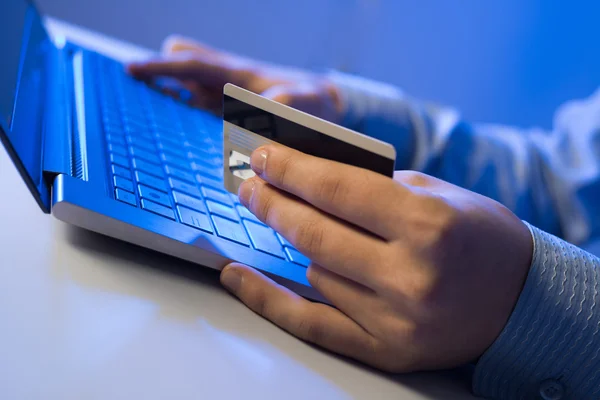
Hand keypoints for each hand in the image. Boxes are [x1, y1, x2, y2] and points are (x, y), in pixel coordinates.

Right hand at [128, 35, 341, 120]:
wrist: (324, 107)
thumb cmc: (315, 102)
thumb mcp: (308, 102)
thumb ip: (288, 104)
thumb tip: (262, 111)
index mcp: (239, 74)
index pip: (194, 64)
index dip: (163, 67)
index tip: (131, 68)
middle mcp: (227, 81)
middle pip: (184, 64)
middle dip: (161, 71)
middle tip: (135, 88)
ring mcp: (225, 95)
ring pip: (187, 84)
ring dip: (169, 92)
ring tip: (148, 109)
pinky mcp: (227, 111)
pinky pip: (197, 105)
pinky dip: (183, 110)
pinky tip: (178, 129)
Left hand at [219, 145, 532, 371]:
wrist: (523, 300)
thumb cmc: (480, 236)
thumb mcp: (434, 195)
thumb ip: (372, 188)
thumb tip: (306, 178)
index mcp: (427, 225)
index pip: (337, 189)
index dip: (290, 169)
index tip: (263, 156)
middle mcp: (410, 276)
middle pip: (314, 232)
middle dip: (273, 202)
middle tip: (250, 185)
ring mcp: (395, 320)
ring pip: (315, 271)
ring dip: (297, 243)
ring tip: (286, 217)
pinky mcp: (386, 351)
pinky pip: (311, 324)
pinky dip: (267, 299)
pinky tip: (238, 275)